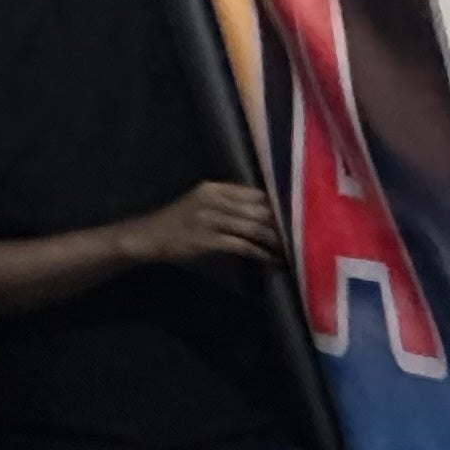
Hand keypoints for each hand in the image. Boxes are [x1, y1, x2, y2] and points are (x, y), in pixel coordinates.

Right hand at [113, 181, 281, 266]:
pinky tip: (273, 260)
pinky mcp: (207, 239)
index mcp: (215, 188)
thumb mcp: (202, 204)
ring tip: (291, 251)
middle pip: (259, 210)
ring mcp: (210, 219)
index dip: (277, 207)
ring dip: (276, 241)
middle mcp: (214, 199)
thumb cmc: (179, 222)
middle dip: (282, 225)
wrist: (148, 236)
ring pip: (254, 228)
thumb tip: (265, 213)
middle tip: (301, 238)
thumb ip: (229, 204)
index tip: (296, 218)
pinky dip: (261, 253)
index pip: (255, 194)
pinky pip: (243, 245)